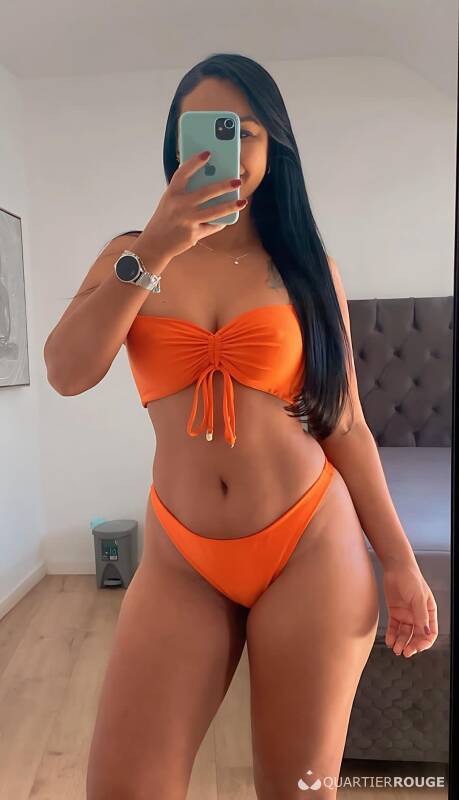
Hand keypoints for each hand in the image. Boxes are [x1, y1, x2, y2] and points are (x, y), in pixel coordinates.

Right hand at [132, 150, 245, 265]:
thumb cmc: (165, 219)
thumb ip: (185, 193)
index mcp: (172, 194)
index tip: (208, 153)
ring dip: (230, 206)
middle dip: (223, 186)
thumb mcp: (169, 202)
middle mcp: (179, 206)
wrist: (155, 244)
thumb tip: (210, 182)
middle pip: (205, 192)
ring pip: (214, 212)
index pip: (183, 173)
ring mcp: (187, 221)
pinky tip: (228, 218)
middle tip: (237, 180)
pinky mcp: (193, 234)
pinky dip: (220, 222)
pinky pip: (212, 226)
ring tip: (242, 201)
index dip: (195, 162)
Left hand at [383, 560, 437, 656]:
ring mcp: (406, 614)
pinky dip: (391, 635)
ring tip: (395, 649)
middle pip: (416, 636)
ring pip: (404, 634)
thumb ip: (421, 616)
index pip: (430, 633)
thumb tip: (426, 633)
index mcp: (428, 612)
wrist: (395, 568)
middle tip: (404, 652)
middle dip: (411, 645)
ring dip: (400, 642)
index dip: (424, 643)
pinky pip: (394, 627)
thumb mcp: (418, 598)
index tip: (417, 648)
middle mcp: (418, 615)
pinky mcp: (395, 612)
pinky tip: (389, 641)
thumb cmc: (411, 579)